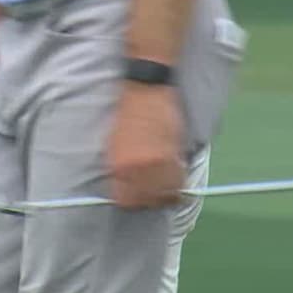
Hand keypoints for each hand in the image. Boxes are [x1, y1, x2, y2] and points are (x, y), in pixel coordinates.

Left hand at [108, 83, 184, 208]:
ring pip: (165, 192)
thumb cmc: (127, 115)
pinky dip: (178, 183)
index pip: (125, 199)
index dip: (130, 201)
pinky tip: (175, 180)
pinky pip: (178, 179)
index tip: (134, 200)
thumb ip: (119, 168)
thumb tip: (124, 188)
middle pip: (146, 199)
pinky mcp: (173, 154)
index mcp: (119, 165)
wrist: (145, 91)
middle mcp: (138, 168)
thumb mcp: (114, 144)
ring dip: (165, 194)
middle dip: (148, 200)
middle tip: (151, 196)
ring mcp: (157, 162)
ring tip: (165, 191)